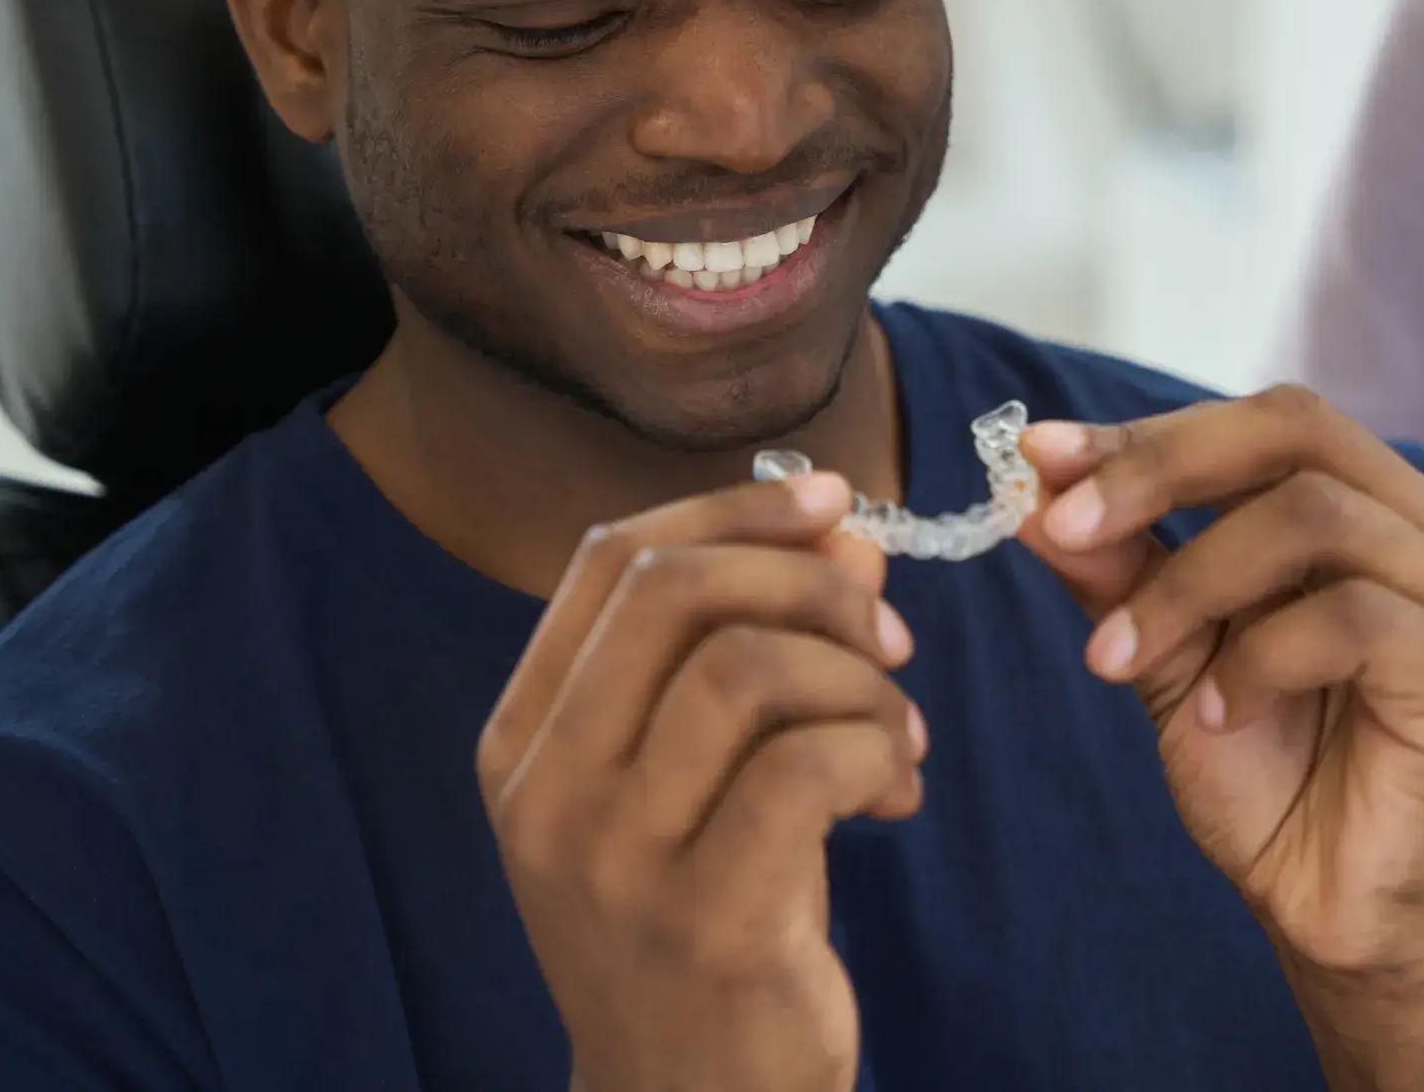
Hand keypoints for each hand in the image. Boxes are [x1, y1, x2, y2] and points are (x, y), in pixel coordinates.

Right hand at [475, 473, 925, 1091]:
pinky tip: (898, 790)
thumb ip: (757, 642)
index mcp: (525, 734)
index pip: (609, 559)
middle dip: (807, 580)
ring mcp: (615, 859)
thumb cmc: (699, 913)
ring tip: (898, 731)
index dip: (730, 507)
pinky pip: (808, 764)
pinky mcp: (705, 920)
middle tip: (887, 632)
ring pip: (746, 667)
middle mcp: (546, 787)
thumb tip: (846, 533)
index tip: (834, 502)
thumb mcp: (706, 769)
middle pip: (672, 591)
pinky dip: (878, 747)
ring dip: (857, 676)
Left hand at [1019, 385, 1423, 978]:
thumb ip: (1114, 566)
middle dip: (1159, 469)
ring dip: (1188, 582)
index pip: (1257, 421)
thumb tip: (1031, 489)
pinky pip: (1354, 617)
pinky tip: (1223, 715)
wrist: (1329, 909)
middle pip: (1292, 429)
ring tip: (1121, 657)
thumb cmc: (1258, 765)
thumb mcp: (1161, 648)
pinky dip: (1259, 658)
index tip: (1039, 454)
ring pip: (1312, 517)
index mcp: (1366, 501)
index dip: (1145, 432)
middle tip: (1065, 528)